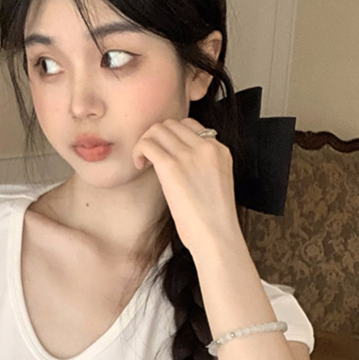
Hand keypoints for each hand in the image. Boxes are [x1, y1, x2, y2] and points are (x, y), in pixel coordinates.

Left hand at [132, 117, 240, 251]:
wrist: (216, 236)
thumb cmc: (212, 221)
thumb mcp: (214, 185)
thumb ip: (202, 168)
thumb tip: (178, 165)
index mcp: (219, 150)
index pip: (190, 126)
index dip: (172, 138)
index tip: (166, 156)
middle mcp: (206, 147)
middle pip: (172, 123)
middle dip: (157, 138)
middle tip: (151, 159)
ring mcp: (189, 154)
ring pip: (157, 129)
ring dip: (146, 142)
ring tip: (145, 163)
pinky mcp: (172, 166)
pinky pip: (147, 144)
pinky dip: (138, 152)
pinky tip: (140, 167)